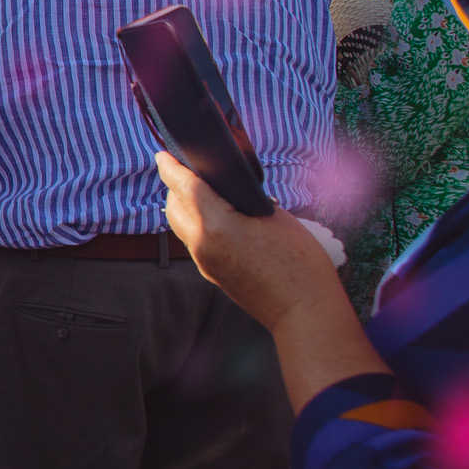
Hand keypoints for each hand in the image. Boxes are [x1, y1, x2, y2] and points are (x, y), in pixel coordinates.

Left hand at [156, 152, 338, 331]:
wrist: (305, 313)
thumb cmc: (300, 264)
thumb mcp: (277, 219)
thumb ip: (246, 200)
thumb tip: (232, 193)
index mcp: (216, 224)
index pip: (184, 187)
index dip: (171, 167)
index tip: (163, 154)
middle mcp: (201, 243)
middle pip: (175, 206)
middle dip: (177, 186)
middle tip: (188, 170)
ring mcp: (204, 262)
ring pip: (181, 226)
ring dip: (185, 207)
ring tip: (201, 193)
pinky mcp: (212, 275)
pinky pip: (193, 242)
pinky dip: (196, 225)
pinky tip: (215, 220)